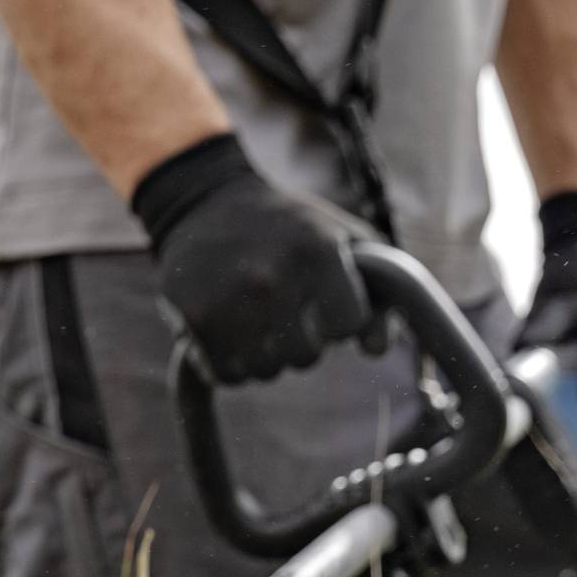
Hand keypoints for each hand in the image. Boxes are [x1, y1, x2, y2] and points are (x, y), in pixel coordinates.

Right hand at [132, 132, 376, 382]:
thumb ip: (380, 289)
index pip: (347, 326)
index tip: (323, 299)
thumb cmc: (288, 225)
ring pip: (266, 370)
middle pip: (306, 356)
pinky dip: (231, 361)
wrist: (205, 202)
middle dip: (301, 339)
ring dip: (265, 354)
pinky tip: (229, 328)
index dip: (338, 317)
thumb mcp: (343, 237)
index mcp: (316, 250)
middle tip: (284, 308)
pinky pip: (229, 375)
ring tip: (255, 316)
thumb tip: (376, 349)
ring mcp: (230, 301)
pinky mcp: (196, 320)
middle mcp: (273, 277)